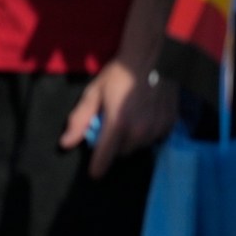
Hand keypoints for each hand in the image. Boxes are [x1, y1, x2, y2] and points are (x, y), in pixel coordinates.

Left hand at [61, 54, 173, 176]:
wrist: (153, 60)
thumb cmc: (118, 75)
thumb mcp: (93, 93)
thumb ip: (80, 119)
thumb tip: (66, 144)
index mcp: (118, 123)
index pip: (106, 155)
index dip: (98, 166)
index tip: (94, 174)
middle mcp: (140, 130)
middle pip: (121, 152)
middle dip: (113, 144)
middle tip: (111, 124)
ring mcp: (158, 129)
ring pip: (138, 146)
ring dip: (129, 139)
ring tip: (128, 117)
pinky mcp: (170, 125)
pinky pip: (153, 139)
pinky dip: (146, 133)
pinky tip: (143, 115)